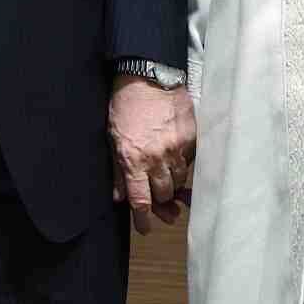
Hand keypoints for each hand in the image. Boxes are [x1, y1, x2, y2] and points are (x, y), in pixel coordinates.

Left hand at [109, 75, 196, 235]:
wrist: (148, 75)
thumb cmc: (125, 105)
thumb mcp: (112, 137)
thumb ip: (117, 170)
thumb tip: (119, 196)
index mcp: (133, 159)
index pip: (140, 201)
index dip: (143, 220)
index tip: (145, 228)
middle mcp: (157, 158)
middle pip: (164, 194)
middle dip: (160, 201)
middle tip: (160, 202)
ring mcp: (177, 148)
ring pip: (179, 181)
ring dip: (172, 184)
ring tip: (167, 180)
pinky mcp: (192, 138)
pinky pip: (190, 163)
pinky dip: (183, 166)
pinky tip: (177, 160)